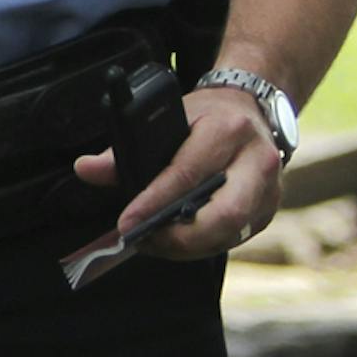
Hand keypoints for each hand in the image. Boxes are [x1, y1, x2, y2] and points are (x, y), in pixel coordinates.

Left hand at [74, 85, 282, 259]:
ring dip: (189, 246)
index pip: (188, 174)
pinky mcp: (269, 209)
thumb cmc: (207, 115)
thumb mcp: (168, 117)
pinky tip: (177, 241)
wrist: (251, 109)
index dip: (154, 203)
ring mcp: (269, 189)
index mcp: (228, 130)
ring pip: (231, 233)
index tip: (127, 223)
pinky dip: (203, 245)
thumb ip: (125, 148)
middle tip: (145, 240)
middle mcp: (257, 161)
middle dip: (181, 237)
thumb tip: (87, 169)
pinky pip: (235, 237)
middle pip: (224, 214)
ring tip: (154, 243)